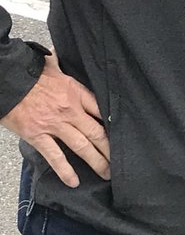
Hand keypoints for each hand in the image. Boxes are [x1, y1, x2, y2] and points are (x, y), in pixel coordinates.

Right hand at [0, 54, 109, 187]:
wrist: (8, 81)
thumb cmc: (29, 73)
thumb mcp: (52, 65)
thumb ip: (62, 63)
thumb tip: (61, 53)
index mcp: (77, 92)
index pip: (102, 111)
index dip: (114, 124)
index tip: (124, 135)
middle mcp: (70, 110)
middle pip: (97, 133)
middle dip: (110, 149)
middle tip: (120, 162)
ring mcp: (55, 125)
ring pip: (81, 146)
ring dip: (96, 161)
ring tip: (106, 173)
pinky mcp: (38, 136)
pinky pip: (54, 156)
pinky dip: (65, 171)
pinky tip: (74, 181)